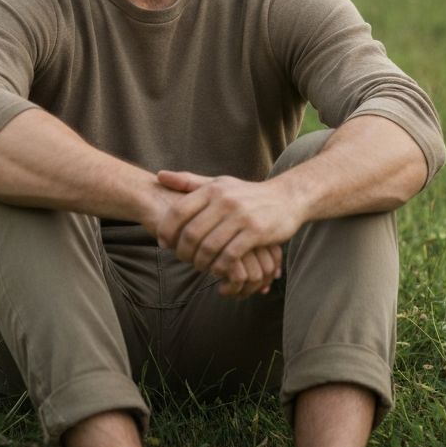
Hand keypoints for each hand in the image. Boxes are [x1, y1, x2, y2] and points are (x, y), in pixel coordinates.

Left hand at [154, 171, 304, 297]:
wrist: (286, 198)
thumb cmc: (246, 194)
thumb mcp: (218, 183)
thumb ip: (188, 182)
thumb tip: (159, 175)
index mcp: (211, 189)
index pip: (178, 211)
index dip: (167, 231)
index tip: (164, 244)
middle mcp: (224, 200)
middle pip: (191, 234)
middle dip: (183, 252)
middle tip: (183, 260)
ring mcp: (240, 216)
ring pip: (209, 247)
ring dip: (200, 263)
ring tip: (200, 266)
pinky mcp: (255, 232)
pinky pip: (229, 256)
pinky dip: (219, 267)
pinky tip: (218, 270)